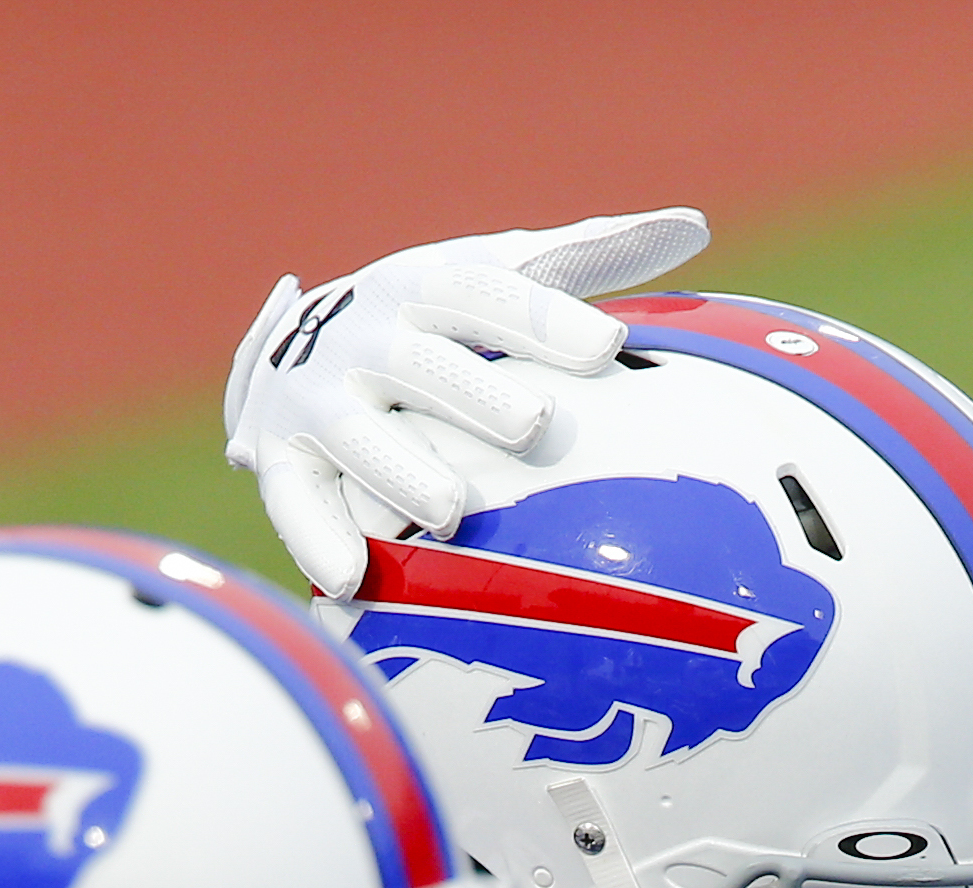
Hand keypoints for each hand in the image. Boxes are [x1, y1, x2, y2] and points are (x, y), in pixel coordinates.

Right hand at [221, 212, 709, 596]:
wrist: (302, 348)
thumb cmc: (437, 317)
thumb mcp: (499, 273)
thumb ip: (587, 256)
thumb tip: (691, 224)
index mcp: (425, 284)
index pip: (486, 292)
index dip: (543, 318)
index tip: (607, 348)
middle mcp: (367, 338)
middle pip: (423, 364)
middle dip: (474, 394)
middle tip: (537, 427)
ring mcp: (319, 400)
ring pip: (359, 437)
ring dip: (400, 472)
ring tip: (450, 511)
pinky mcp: (281, 459)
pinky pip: (293, 501)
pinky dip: (315, 538)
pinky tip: (350, 579)